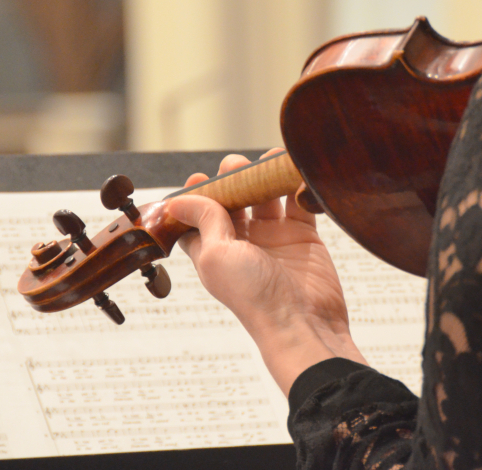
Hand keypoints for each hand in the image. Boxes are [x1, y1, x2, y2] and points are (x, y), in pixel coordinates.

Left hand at [167, 150, 367, 394]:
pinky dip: (295, 185)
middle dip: (232, 179)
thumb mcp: (216, 254)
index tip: (198, 178)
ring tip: (264, 160)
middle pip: (233, 201)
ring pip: (265, 197)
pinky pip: (297, 203)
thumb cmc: (254, 296)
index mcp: (214, 251)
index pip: (198, 218)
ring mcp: (273, 238)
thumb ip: (204, 220)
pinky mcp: (302, 236)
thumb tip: (178, 200)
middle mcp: (242, 243)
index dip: (196, 197)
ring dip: (263, 177)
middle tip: (235, 165)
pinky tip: (291, 170)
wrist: (302, 322)